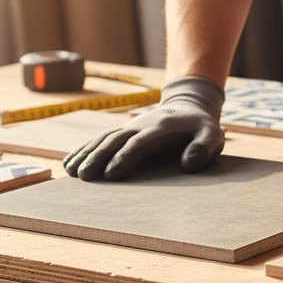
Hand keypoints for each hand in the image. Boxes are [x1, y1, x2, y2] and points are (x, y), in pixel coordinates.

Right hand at [63, 75, 224, 180]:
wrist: (190, 106)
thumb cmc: (202, 128)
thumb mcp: (213, 135)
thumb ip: (204, 147)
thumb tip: (189, 163)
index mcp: (162, 127)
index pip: (140, 143)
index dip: (125, 157)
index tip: (110, 173)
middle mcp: (141, 125)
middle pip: (115, 140)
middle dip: (98, 157)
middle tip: (83, 176)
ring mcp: (129, 127)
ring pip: (104, 139)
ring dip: (86, 153)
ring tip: (70, 171)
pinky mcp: (123, 131)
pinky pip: (101, 139)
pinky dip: (84, 149)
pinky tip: (69, 162)